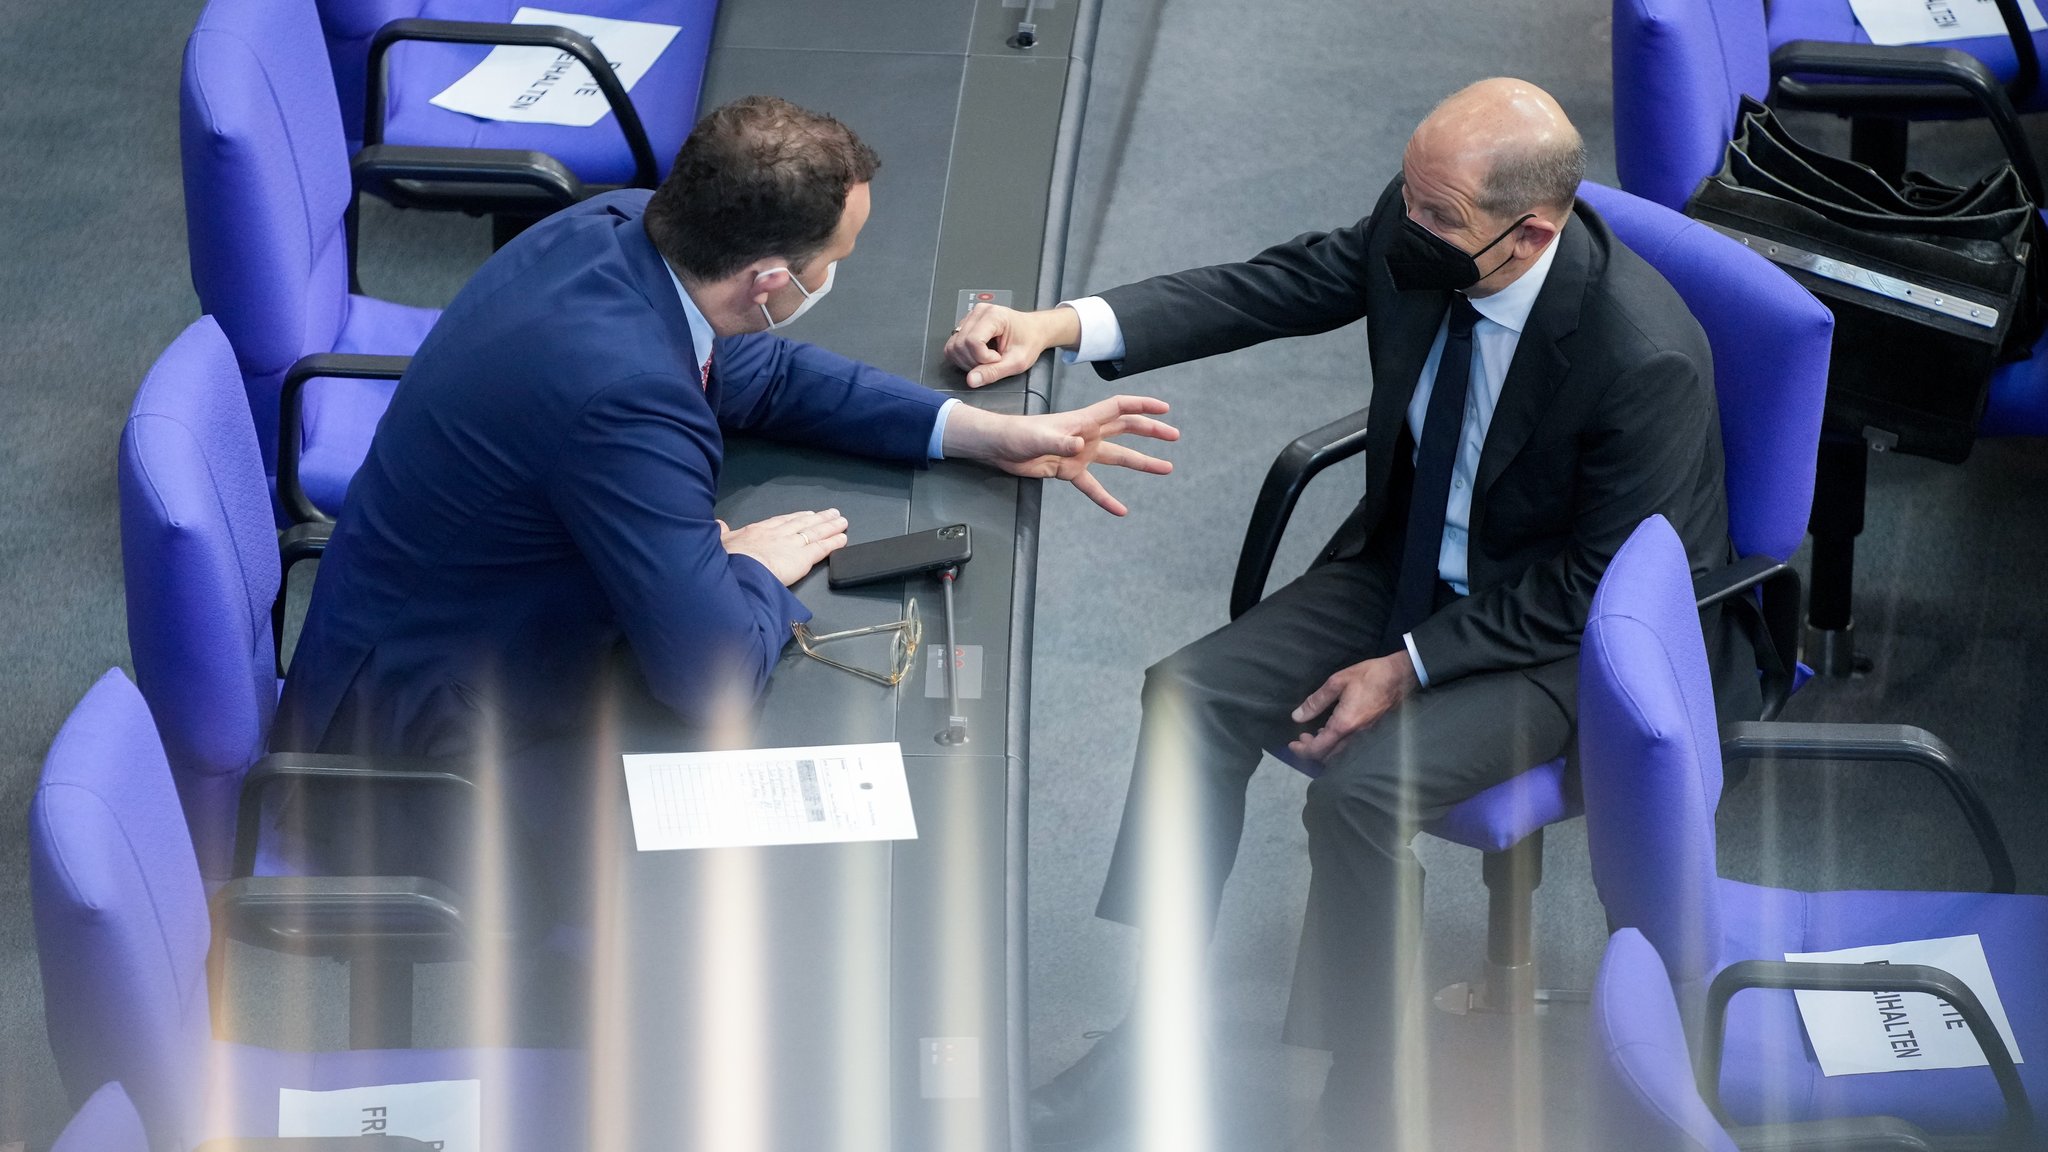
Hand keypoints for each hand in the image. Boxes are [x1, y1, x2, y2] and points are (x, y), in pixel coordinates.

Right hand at [719, 509, 847, 585]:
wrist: (739, 569)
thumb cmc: (728, 560)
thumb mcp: (719, 543)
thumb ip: (721, 533)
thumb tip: (717, 524)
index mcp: (758, 531)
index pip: (781, 522)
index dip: (795, 518)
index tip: (805, 514)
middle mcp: (778, 535)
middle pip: (803, 523)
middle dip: (818, 518)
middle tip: (830, 513)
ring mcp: (792, 544)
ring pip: (815, 532)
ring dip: (830, 526)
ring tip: (841, 521)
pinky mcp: (803, 558)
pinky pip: (822, 548)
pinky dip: (833, 542)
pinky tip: (843, 538)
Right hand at [943, 304, 1081, 387]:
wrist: (1034, 331)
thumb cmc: (1029, 341)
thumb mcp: (1017, 362)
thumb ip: (993, 372)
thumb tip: (972, 380)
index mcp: (994, 316)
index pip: (972, 341)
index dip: (983, 358)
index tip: (998, 359)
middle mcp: (979, 313)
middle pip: (960, 344)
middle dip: (974, 362)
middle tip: (993, 362)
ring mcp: (970, 318)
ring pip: (953, 346)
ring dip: (967, 360)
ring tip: (986, 359)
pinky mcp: (966, 325)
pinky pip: (953, 345)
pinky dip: (963, 357)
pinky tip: (979, 356)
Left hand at [943, 396, 1177, 515]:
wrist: (997, 447)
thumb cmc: (1016, 434)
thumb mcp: (1038, 438)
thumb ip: (1061, 442)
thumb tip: (1080, 446)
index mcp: (1083, 421)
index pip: (1119, 408)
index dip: (1142, 406)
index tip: (1164, 409)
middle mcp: (1087, 434)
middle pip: (1126, 429)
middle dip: (1151, 431)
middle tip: (1174, 436)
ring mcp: (1079, 452)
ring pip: (1117, 457)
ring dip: (1140, 461)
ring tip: (1165, 468)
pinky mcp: (1068, 470)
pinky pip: (1092, 485)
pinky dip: (1106, 497)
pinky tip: (1120, 509)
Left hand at [1287, 652, 1420, 761]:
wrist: (1402, 676)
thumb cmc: (1370, 676)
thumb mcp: (1338, 682)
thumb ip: (1316, 701)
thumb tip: (1297, 716)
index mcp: (1344, 724)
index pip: (1318, 749)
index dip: (1302, 750)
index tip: (1292, 745)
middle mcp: (1355, 736)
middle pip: (1328, 757)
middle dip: (1311, 751)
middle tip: (1302, 739)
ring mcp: (1366, 737)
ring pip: (1340, 755)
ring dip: (1325, 750)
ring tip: (1314, 736)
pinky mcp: (1373, 734)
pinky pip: (1350, 748)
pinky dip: (1337, 746)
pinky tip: (1333, 732)